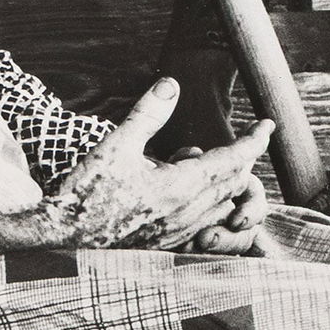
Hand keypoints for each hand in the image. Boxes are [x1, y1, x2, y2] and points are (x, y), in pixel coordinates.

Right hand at [45, 80, 272, 249]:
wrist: (60, 240)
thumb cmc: (84, 193)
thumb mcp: (114, 146)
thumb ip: (147, 114)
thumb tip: (171, 84)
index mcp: (179, 188)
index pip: (233, 161)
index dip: (254, 141)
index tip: (268, 125)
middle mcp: (187, 214)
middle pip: (234, 183)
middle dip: (241, 158)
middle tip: (235, 138)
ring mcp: (179, 233)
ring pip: (222, 204)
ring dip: (222, 180)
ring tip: (192, 158)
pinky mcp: (168, 244)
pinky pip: (204, 221)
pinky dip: (207, 201)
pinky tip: (181, 187)